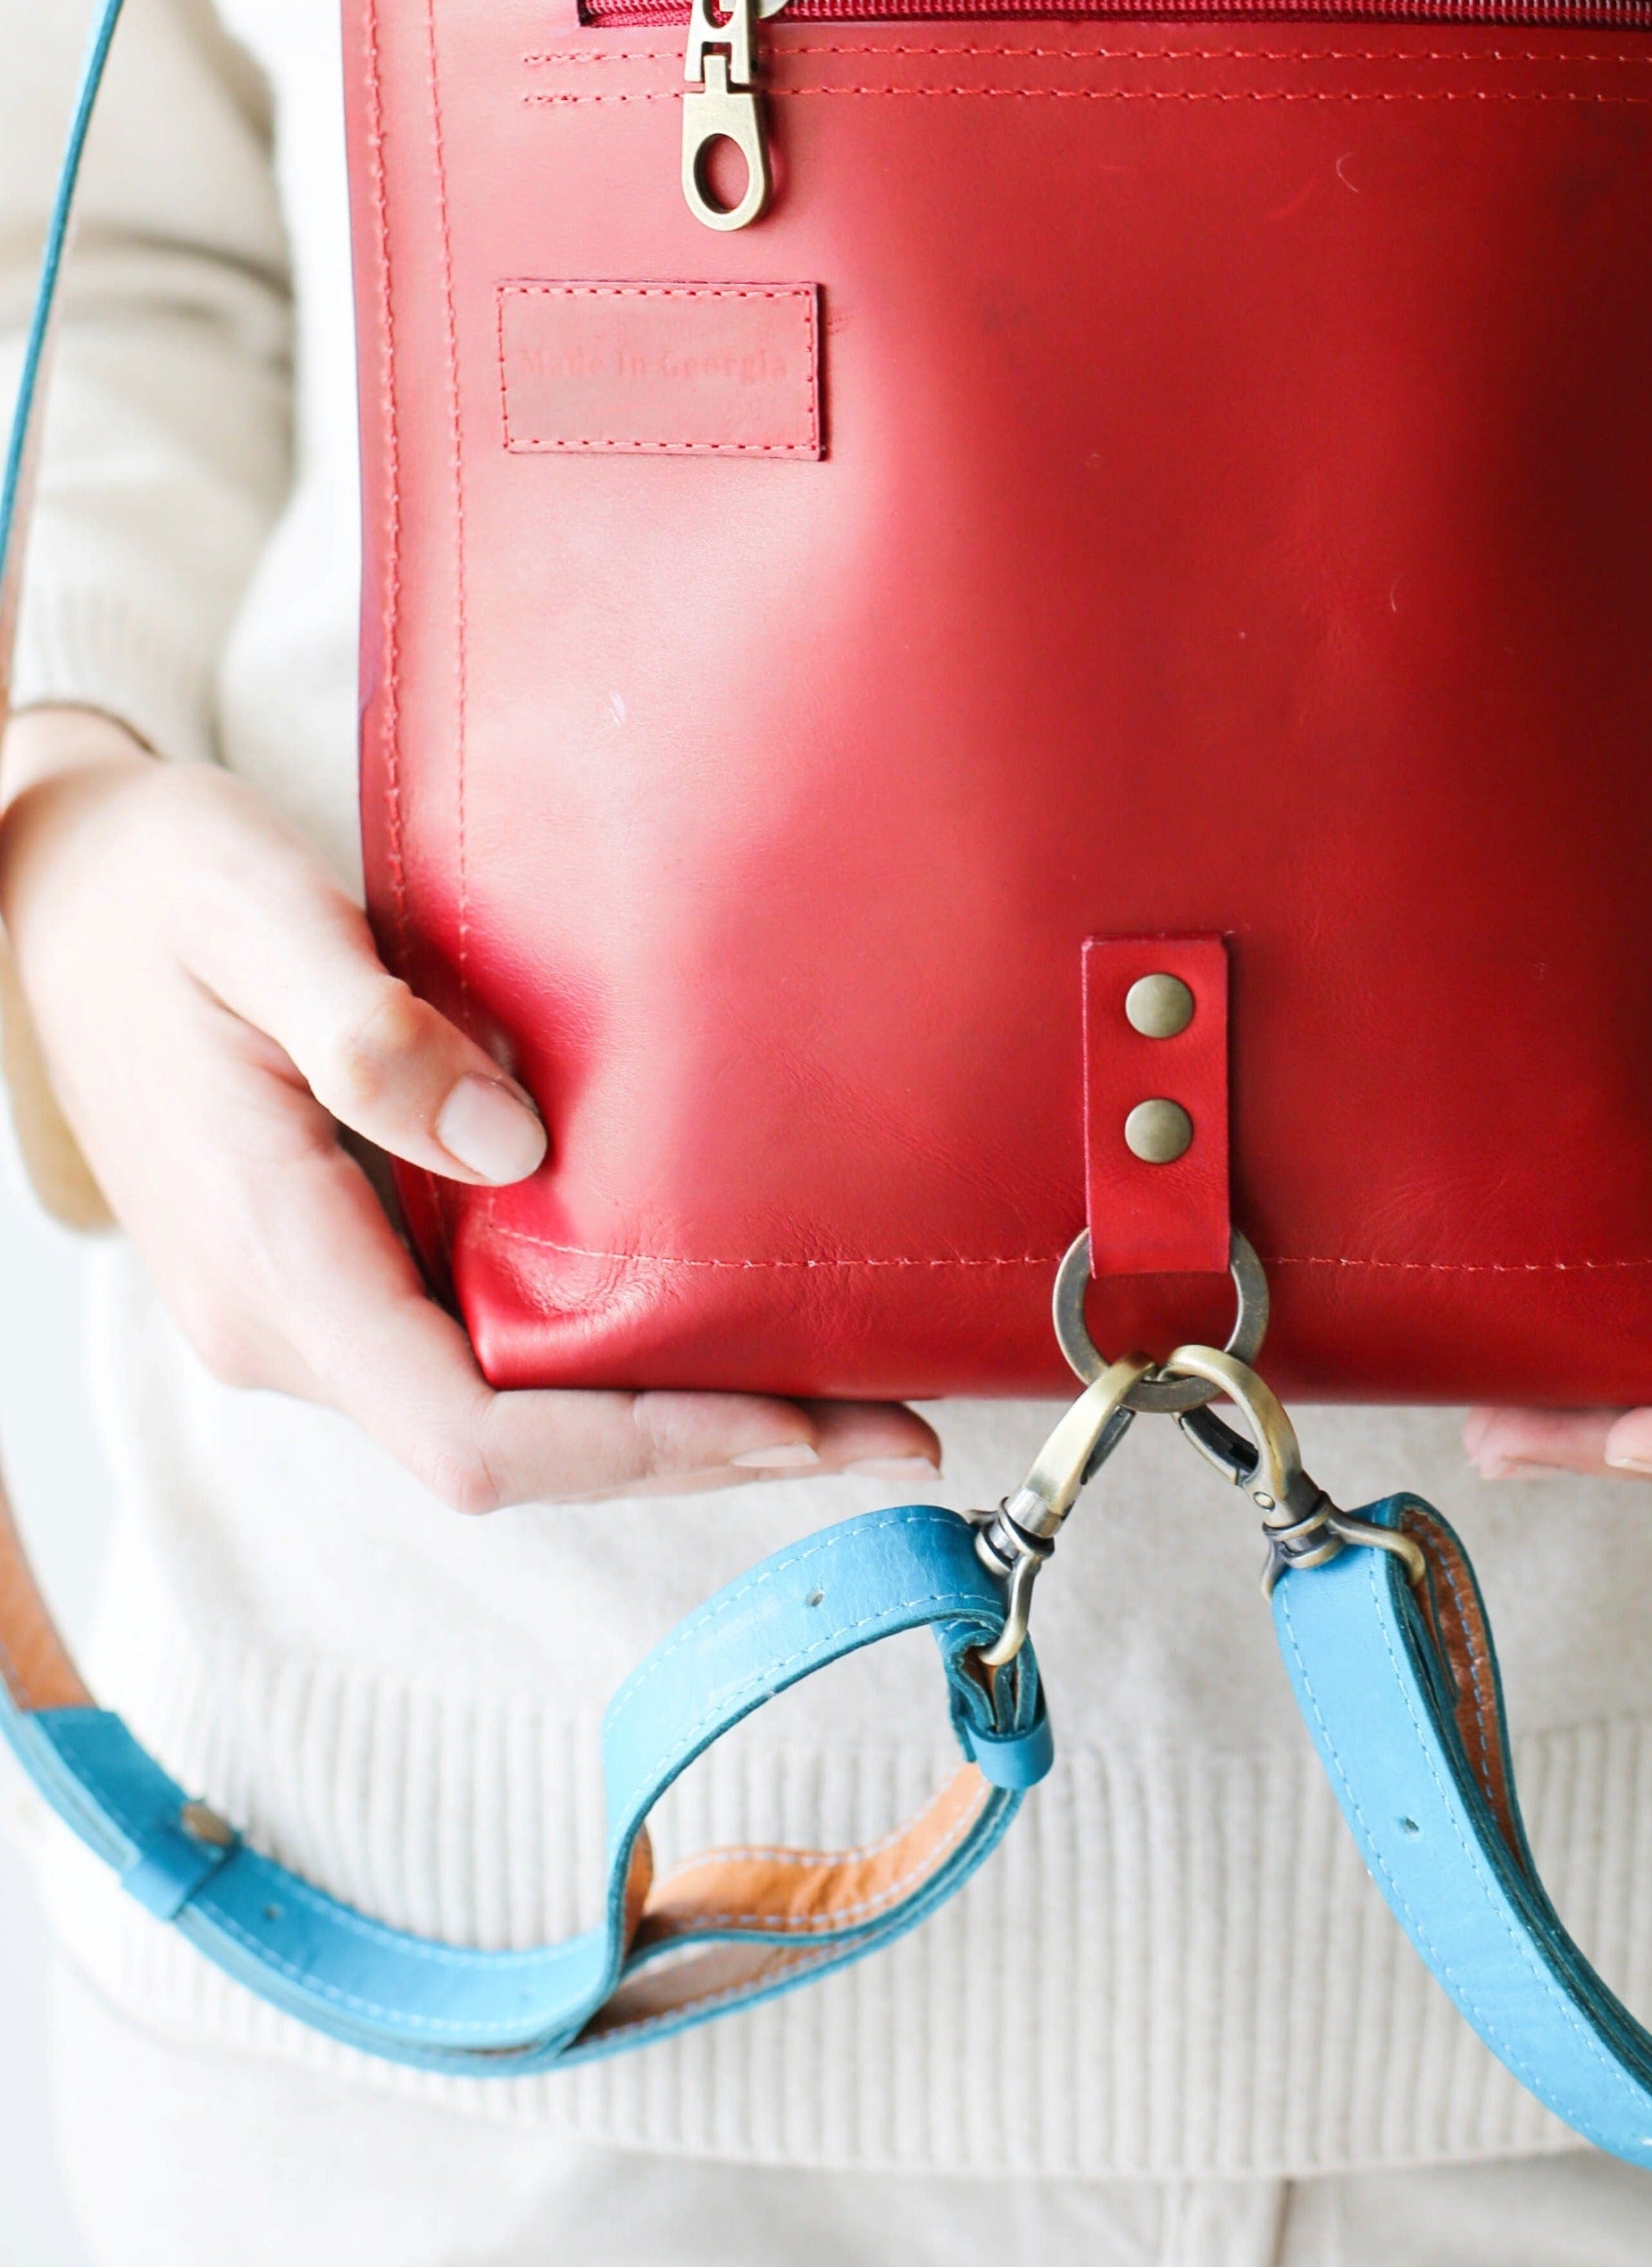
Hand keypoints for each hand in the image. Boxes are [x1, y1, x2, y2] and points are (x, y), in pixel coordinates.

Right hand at [0, 708, 937, 1511]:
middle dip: (699, 1448)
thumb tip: (514, 1144)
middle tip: (883, 1423)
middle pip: (514, 1452)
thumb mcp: (258, 920)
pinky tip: (705, 1315)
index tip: (797, 1425)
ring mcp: (300, 1303)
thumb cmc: (160, 885)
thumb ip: (374, 1035)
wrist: (55, 883)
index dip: (647, 1448)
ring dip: (663, 1415)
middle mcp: (281, 1321)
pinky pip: (475, 1345)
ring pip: (501, 1410)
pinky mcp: (328, 1263)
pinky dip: (600, 1357)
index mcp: (270, 1261)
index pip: (473, 1430)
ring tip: (835, 1384)